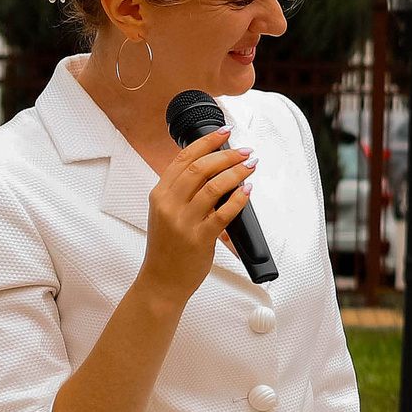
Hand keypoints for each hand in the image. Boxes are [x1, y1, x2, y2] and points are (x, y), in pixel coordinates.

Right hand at [140, 128, 253, 300]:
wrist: (161, 280)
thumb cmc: (167, 247)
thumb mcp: (165, 213)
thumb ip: (181, 192)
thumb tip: (211, 168)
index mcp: (160, 194)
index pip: (183, 159)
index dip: (206, 142)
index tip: (224, 131)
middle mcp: (169, 205)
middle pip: (201, 168)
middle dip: (227, 155)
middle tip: (245, 150)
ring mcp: (184, 222)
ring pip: (214, 187)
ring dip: (237, 172)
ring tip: (251, 165)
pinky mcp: (200, 238)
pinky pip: (224, 213)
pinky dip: (239, 198)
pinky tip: (248, 190)